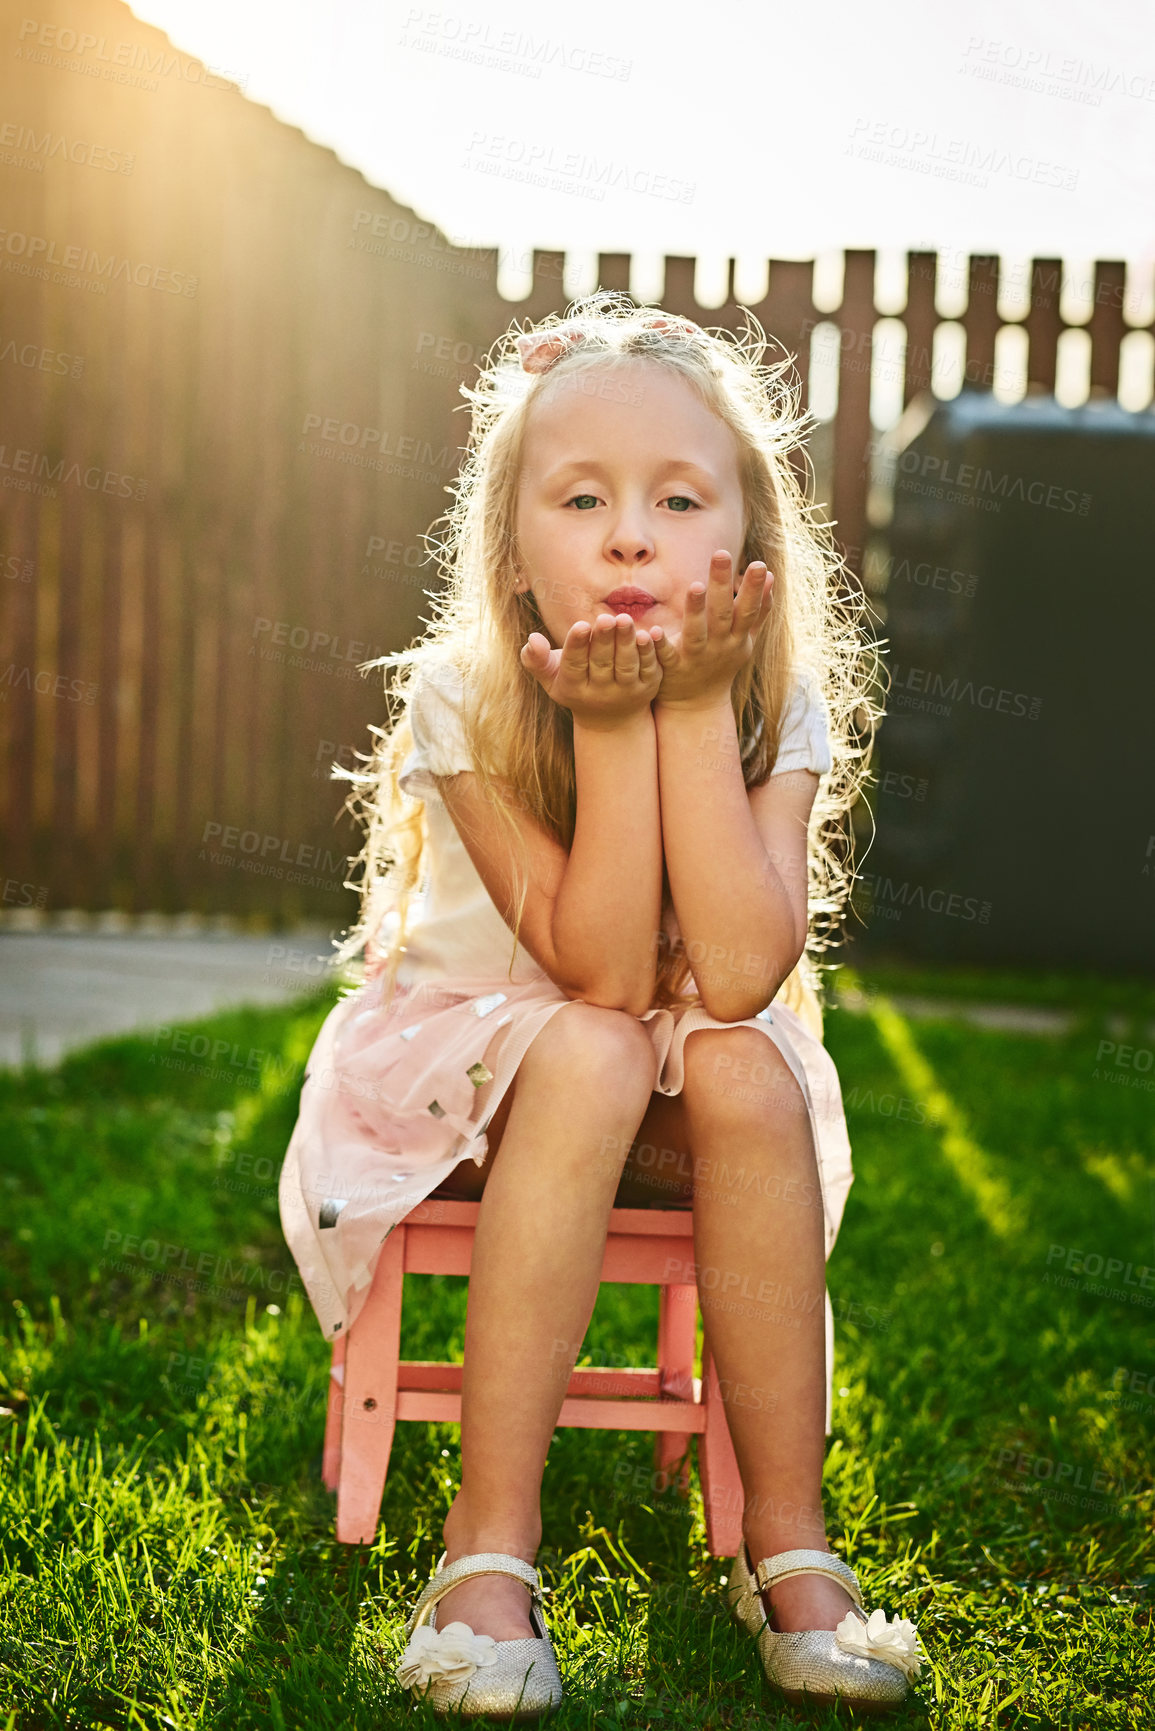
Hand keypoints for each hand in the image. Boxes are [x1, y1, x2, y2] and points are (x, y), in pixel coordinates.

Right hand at [520, 612, 661, 729]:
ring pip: (626, 667)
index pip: (574, 666)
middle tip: (606, 617)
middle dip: (604, 640)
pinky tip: (647, 634)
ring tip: (625, 619)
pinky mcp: (647, 688)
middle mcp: (600, 694)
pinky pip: (648, 669)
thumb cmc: (574, 685)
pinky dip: (648, 652)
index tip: (581, 625)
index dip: (577, 646)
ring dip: (626, 643)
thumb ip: (536, 659)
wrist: (610, 718)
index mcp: (574, 688)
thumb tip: (532, 639)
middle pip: (602, 664)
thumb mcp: (551, 677)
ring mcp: (625, 692)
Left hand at [651, 551, 774, 709]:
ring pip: (696, 633)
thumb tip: (771, 577)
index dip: (754, 589)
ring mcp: (695, 659)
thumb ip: (758, 610)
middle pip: (722, 614)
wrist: (698, 705)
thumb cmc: (722, 663)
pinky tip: (653, 629)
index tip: (760, 565)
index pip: (748, 610)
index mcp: (736, 637)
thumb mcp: (745, 640)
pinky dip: (661, 643)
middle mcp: (719, 647)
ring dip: (696, 611)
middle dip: (722, 585)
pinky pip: (665, 655)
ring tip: (695, 586)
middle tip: (721, 554)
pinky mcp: (672, 670)